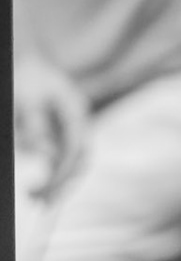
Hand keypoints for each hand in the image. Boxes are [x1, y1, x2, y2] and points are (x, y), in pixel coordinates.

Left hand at [13, 57, 89, 199]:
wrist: (19, 59)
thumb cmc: (21, 77)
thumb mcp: (24, 101)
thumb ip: (36, 127)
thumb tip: (48, 156)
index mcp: (75, 108)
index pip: (76, 148)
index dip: (63, 174)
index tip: (43, 193)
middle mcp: (79, 117)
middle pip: (82, 156)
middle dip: (65, 182)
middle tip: (42, 202)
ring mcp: (72, 123)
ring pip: (76, 158)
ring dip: (62, 179)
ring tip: (40, 196)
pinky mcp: (61, 128)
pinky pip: (64, 154)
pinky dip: (56, 171)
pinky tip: (42, 182)